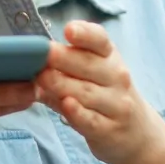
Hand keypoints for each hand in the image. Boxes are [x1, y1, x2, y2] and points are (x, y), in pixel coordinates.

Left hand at [35, 21, 164, 163]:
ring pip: (87, 92)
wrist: (137, 133)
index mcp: (109, 57)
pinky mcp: (110, 129)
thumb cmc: (104, 96)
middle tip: (42, 55)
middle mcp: (116, 77)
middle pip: (89, 65)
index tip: (69, 30)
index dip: (85, 34)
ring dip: (62, 85)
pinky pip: (91, 119)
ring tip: (41, 79)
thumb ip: (64, 65)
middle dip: (63, 59)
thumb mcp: (92, 74)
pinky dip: (77, 112)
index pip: (100, 41)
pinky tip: (65, 104)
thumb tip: (28, 60)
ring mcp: (116, 104)